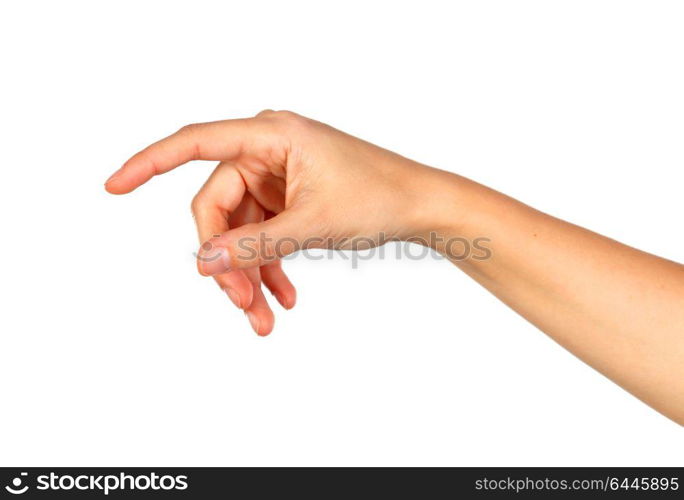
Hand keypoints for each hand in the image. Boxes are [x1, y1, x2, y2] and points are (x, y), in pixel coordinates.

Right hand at [105, 110, 446, 334]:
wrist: (421, 206)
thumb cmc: (379, 198)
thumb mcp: (312, 225)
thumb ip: (254, 244)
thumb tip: (202, 261)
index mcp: (270, 135)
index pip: (195, 143)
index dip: (149, 164)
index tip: (113, 187)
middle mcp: (267, 150)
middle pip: (218, 207)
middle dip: (227, 261)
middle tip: (242, 306)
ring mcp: (278, 175)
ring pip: (240, 229)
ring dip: (249, 273)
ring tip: (264, 316)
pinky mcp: (288, 197)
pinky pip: (262, 233)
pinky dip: (269, 266)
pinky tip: (282, 298)